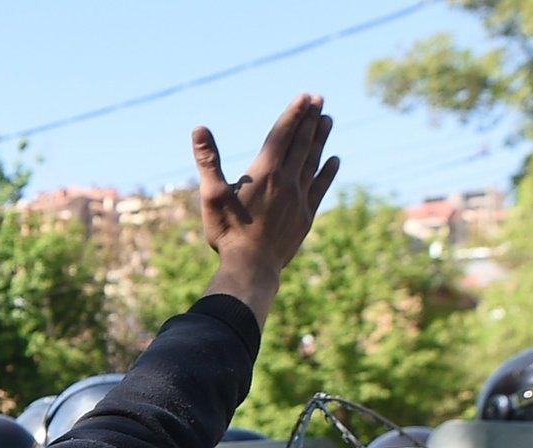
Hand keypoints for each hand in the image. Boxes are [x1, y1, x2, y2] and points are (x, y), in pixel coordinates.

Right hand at [193, 94, 338, 322]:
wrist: (252, 267)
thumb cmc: (228, 232)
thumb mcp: (212, 195)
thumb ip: (208, 160)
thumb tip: (199, 129)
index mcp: (265, 172)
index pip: (282, 134)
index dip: (294, 114)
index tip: (306, 96)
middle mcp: (287, 180)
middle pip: (302, 143)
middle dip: (310, 120)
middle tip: (319, 99)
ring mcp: (300, 198)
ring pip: (314, 161)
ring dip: (320, 139)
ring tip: (328, 120)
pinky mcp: (306, 215)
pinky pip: (321, 187)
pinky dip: (328, 171)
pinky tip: (334, 161)